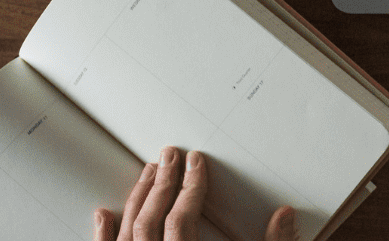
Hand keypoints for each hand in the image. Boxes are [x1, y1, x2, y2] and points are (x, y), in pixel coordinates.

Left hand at [94, 146, 296, 240]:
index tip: (196, 162)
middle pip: (151, 221)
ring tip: (148, 173)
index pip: (182, 219)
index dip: (191, 187)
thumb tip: (285, 216)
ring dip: (137, 200)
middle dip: (162, 184)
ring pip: (129, 233)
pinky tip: (103, 214)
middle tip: (169, 156)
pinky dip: (104, 234)